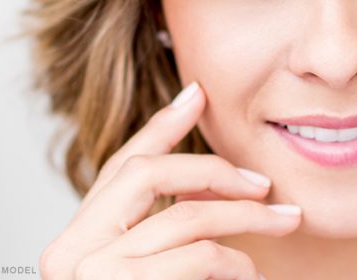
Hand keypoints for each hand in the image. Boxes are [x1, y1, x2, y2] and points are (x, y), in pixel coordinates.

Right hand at [39, 82, 299, 278]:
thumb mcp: (156, 262)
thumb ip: (168, 224)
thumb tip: (217, 173)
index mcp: (78, 238)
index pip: (122, 166)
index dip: (162, 127)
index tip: (199, 94)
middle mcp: (70, 252)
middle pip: (147, 176)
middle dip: (214, 170)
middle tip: (266, 185)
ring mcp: (89, 276)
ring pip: (184, 218)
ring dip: (247, 218)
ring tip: (286, 221)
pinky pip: (194, 259)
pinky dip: (234, 262)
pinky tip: (251, 275)